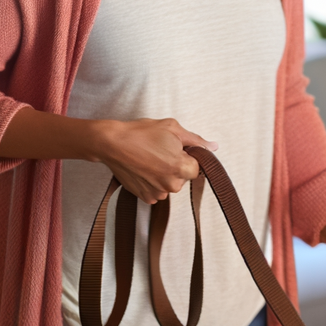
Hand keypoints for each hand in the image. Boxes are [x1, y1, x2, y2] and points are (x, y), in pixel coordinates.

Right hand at [90, 118, 213, 202]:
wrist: (111, 143)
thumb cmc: (140, 133)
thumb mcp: (172, 128)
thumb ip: (196, 140)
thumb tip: (213, 147)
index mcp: (181, 168)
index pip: (197, 167)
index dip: (187, 156)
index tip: (175, 149)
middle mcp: (171, 185)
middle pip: (183, 177)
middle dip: (176, 165)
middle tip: (160, 151)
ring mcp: (157, 193)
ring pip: (170, 184)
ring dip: (164, 174)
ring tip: (149, 158)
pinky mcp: (145, 197)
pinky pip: (157, 190)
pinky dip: (153, 181)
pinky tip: (143, 168)